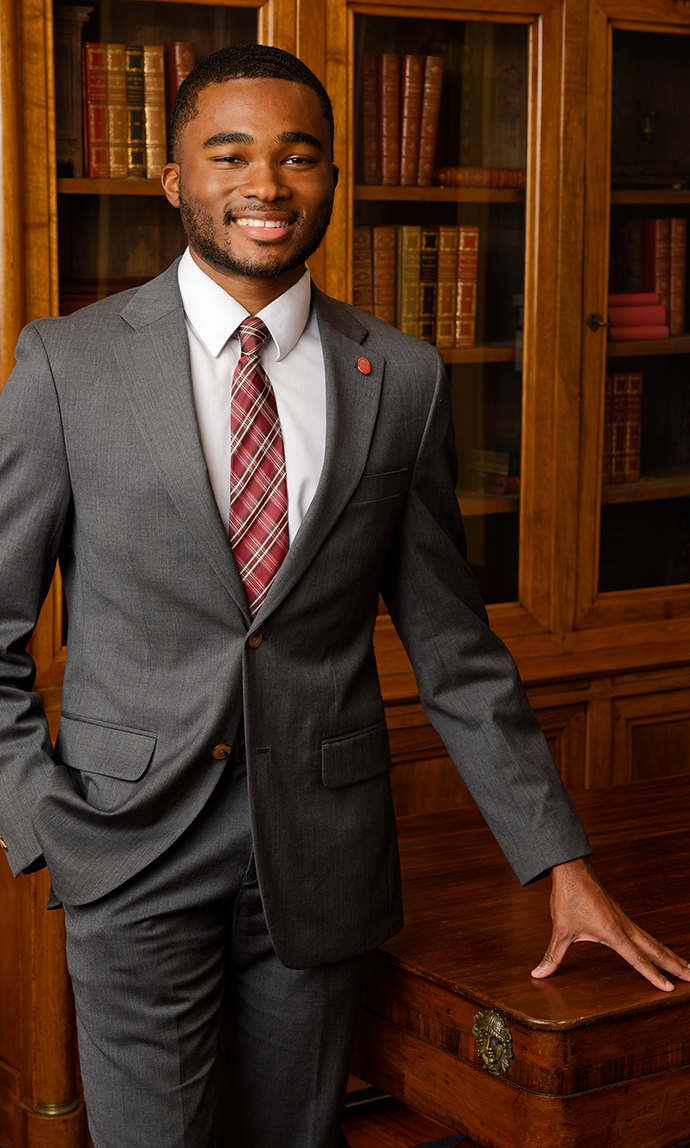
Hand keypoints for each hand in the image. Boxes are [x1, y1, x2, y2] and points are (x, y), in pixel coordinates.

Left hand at [531, 856, 689, 990]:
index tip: (669, 987)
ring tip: (686, 969)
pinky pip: (644, 934)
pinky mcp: (620, 916)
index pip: (637, 958)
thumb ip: (552, 955)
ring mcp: (624, 920)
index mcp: (613, 932)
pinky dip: (656, 945)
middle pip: (655, 949)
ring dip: (669, 955)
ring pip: (652, 941)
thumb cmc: (568, 898)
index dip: (652, 974)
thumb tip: (538, 974)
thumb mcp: (560, 930)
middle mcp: (624, 926)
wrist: (572, 870)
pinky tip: (660, 950)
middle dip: (674, 965)